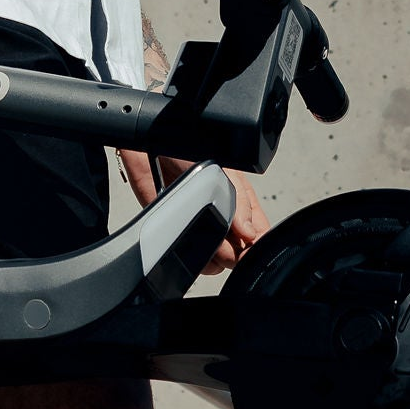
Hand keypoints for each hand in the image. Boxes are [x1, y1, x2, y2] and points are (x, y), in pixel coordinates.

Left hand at [118, 154, 270, 272]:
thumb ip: (240, 204)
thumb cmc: (190, 151)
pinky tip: (190, 237)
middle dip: (234, 250)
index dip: (255, 244)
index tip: (249, 243)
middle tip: (225, 235)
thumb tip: (249, 233)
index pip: (258, 234)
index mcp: (242, 204)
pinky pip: (191, 258)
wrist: (151, 147)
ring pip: (217, 261)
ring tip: (205, 232)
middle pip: (238, 253)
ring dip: (213, 255)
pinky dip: (192, 255)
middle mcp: (224, 220)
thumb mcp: (226, 172)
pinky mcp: (178, 233)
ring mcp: (201, 227)